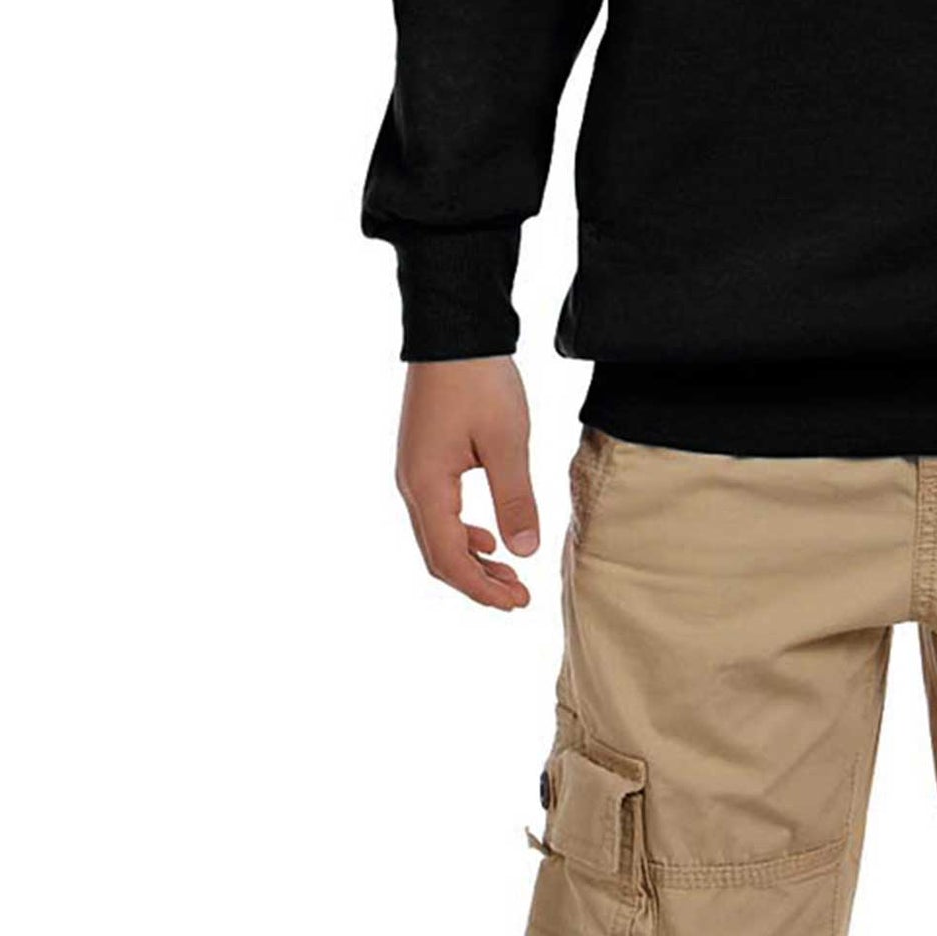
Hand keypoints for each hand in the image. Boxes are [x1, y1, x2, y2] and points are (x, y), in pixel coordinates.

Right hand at [396, 356, 538, 610]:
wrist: (454, 332)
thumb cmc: (481, 381)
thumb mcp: (508, 441)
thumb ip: (515, 498)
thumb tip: (524, 551)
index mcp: (427, 486)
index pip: (450, 558)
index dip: (483, 588)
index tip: (518, 603)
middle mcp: (412, 484)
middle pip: (439, 554)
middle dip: (478, 581)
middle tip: (519, 598)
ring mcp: (415, 471)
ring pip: (438, 534)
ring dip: (473, 558)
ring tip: (510, 574)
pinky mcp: (424, 457)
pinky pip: (439, 511)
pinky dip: (464, 532)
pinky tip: (490, 536)